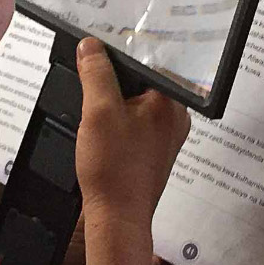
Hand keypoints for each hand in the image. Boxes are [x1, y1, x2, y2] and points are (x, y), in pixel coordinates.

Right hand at [74, 39, 189, 230]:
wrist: (117, 217)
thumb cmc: (114, 169)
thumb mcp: (98, 111)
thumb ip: (96, 73)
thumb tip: (90, 46)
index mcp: (170, 101)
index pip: (146, 60)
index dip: (118, 53)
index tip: (95, 51)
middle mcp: (174, 116)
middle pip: (141, 81)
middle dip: (113, 78)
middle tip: (88, 73)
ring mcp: (165, 135)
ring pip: (136, 102)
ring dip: (112, 101)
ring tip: (93, 107)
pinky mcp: (152, 150)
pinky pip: (134, 123)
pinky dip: (116, 121)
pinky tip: (100, 130)